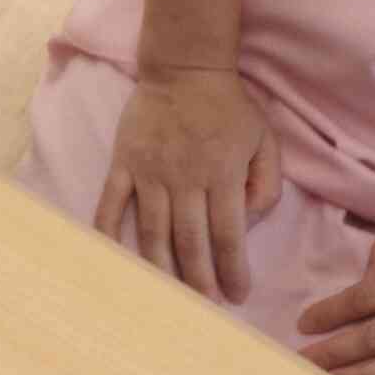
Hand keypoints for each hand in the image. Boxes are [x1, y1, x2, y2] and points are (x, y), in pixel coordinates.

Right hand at [94, 66, 281, 301]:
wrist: (185, 68)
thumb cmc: (230, 109)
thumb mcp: (265, 141)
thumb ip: (265, 184)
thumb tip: (249, 222)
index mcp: (223, 174)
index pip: (228, 236)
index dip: (232, 271)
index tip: (237, 296)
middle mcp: (185, 178)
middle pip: (190, 242)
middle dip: (199, 281)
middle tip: (204, 307)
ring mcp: (150, 172)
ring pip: (153, 232)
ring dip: (160, 269)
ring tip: (168, 297)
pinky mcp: (124, 163)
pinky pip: (111, 204)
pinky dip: (109, 234)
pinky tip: (113, 261)